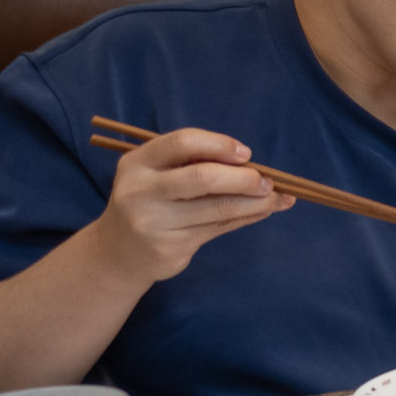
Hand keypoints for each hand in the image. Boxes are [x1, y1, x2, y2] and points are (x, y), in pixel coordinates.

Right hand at [92, 129, 293, 285]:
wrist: (118, 252)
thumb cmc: (151, 201)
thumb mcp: (158, 175)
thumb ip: (194, 163)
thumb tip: (252, 162)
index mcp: (138, 162)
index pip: (183, 142)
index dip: (220, 144)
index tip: (246, 154)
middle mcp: (140, 191)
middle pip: (203, 177)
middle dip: (244, 178)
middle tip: (268, 181)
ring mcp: (153, 222)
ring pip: (217, 208)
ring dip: (256, 202)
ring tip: (278, 198)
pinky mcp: (169, 247)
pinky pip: (218, 229)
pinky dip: (247, 218)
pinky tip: (262, 211)